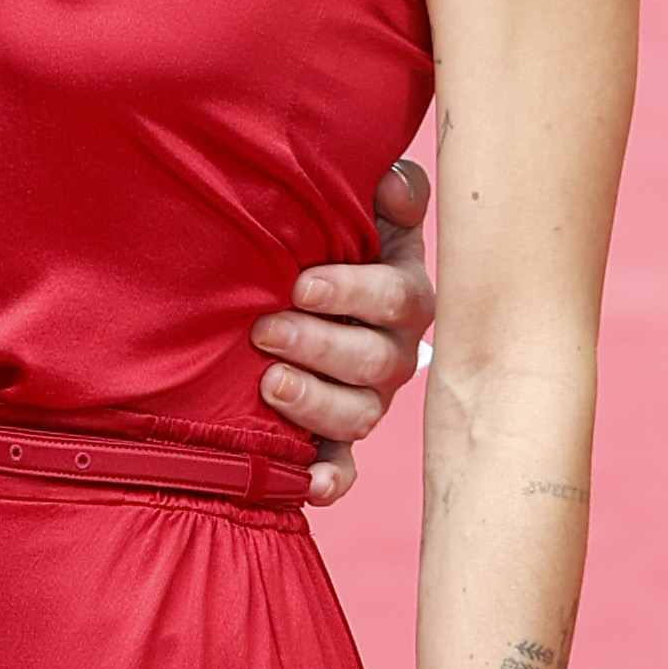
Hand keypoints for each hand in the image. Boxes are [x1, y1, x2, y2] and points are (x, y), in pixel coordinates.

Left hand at [253, 153, 431, 500]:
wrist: (303, 299)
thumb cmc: (334, 250)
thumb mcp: (365, 218)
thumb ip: (389, 196)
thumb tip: (392, 181)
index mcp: (401, 299)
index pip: (394, 298)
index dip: (351, 293)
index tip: (301, 284)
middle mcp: (392, 355)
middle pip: (373, 361)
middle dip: (318, 346)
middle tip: (266, 330)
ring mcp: (367, 402)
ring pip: (357, 416)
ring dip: (315, 404)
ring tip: (269, 386)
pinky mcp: (336, 442)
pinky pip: (341, 469)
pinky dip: (327, 480)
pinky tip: (307, 486)